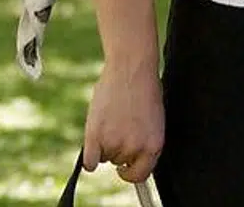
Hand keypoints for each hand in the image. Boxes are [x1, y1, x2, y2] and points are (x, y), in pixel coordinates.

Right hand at [83, 61, 164, 183]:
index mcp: (154, 144)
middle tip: (120, 125)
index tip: (125, 168)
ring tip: (112, 119)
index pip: (141, 174)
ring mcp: (114, 143)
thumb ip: (143, 141)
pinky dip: (89, 156)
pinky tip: (94, 140)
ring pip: (104, 158)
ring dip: (104, 145)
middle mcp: (135, 148)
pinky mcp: (95, 137)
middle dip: (118, 148)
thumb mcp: (153, 120)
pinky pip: (90, 162)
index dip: (131, 172)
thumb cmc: (144, 90)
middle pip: (119, 162)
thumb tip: (132, 159)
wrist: (131, 69)